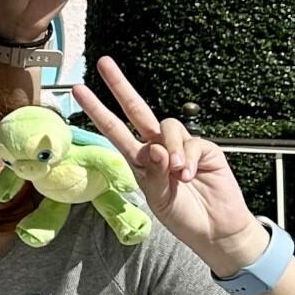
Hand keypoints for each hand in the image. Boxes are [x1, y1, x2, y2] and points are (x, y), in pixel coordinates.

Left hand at [72, 58, 262, 275]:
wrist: (215, 230)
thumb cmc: (183, 217)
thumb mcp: (159, 199)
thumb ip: (154, 175)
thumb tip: (156, 148)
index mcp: (139, 159)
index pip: (114, 129)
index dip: (97, 110)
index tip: (78, 91)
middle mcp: (157, 148)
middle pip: (137, 110)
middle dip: (120, 86)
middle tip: (103, 64)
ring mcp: (181, 146)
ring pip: (168, 126)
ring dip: (171, 147)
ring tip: (178, 173)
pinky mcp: (204, 149)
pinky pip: (192, 142)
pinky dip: (189, 158)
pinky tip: (190, 175)